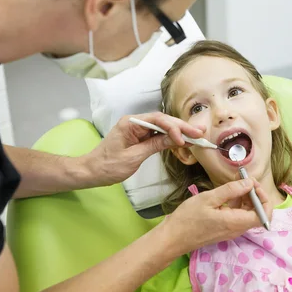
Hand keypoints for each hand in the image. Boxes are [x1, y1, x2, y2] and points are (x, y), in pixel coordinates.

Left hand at [83, 112, 204, 185]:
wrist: (92, 172)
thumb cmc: (108, 166)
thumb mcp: (133, 157)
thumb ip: (154, 145)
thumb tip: (174, 139)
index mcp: (131, 123)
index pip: (157, 120)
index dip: (173, 128)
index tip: (184, 140)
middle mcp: (135, 122)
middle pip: (163, 121)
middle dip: (182, 128)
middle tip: (199, 133)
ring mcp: (138, 129)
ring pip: (163, 127)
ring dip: (179, 132)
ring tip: (196, 136)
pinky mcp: (140, 137)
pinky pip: (158, 135)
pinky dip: (171, 139)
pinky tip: (183, 141)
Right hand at [161, 179, 272, 255]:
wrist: (173, 238)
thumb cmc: (188, 218)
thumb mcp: (208, 199)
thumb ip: (231, 190)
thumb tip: (250, 183)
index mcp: (235, 222)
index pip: (263, 214)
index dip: (263, 198)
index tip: (253, 184)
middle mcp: (237, 228)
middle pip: (257, 213)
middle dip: (255, 194)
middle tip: (245, 179)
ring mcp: (231, 229)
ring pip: (247, 213)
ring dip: (245, 197)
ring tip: (235, 182)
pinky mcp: (224, 228)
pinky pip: (237, 215)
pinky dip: (237, 203)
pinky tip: (228, 192)